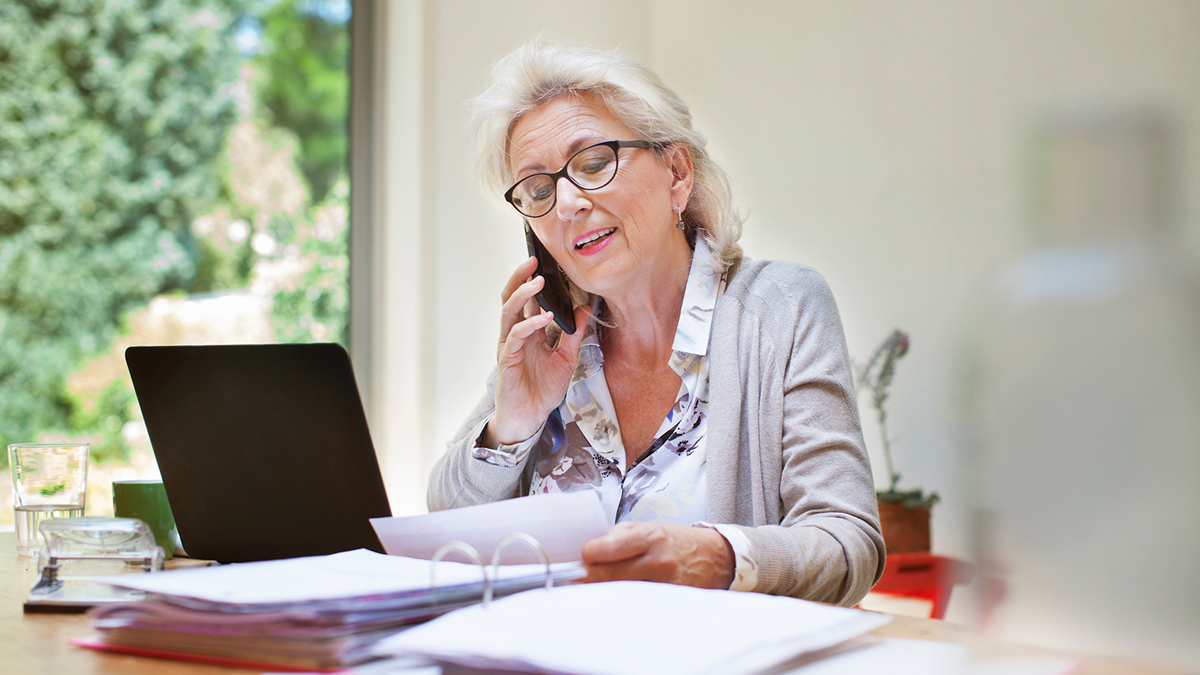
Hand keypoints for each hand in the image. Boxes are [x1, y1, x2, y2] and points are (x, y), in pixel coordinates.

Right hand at [484, 257, 589, 446]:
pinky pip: (515, 337)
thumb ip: (574, 333)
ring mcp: (508, 346)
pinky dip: (529, 325)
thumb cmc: (542, 389)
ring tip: (538, 282)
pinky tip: (544, 318)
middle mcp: (515, 334)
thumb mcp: (566, 357)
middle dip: (519, 278)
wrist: (530, 417)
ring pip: (509, 313)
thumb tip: (586, 308)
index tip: (543, 261)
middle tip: (532, 261)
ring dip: (523, 295)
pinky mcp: (507, 360)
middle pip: (510, 298)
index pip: (525, 299)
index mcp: (527, 331)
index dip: (530, 279)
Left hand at [580, 522, 734, 589]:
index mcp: (650, 537)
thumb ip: (617, 536)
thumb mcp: (648, 527)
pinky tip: (618, 598)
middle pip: (608, 576)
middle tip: (578, 577)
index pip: (604, 550)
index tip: (583, 557)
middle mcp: (658, 562)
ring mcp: (663, 585)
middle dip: (588, 578)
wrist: (714, 558)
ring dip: (603, 592)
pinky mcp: (667, 603)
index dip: (587, 556)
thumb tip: (588, 551)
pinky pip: (635, 606)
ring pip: (619, 594)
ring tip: (597, 587)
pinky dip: (622, 603)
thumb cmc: (677, 541)